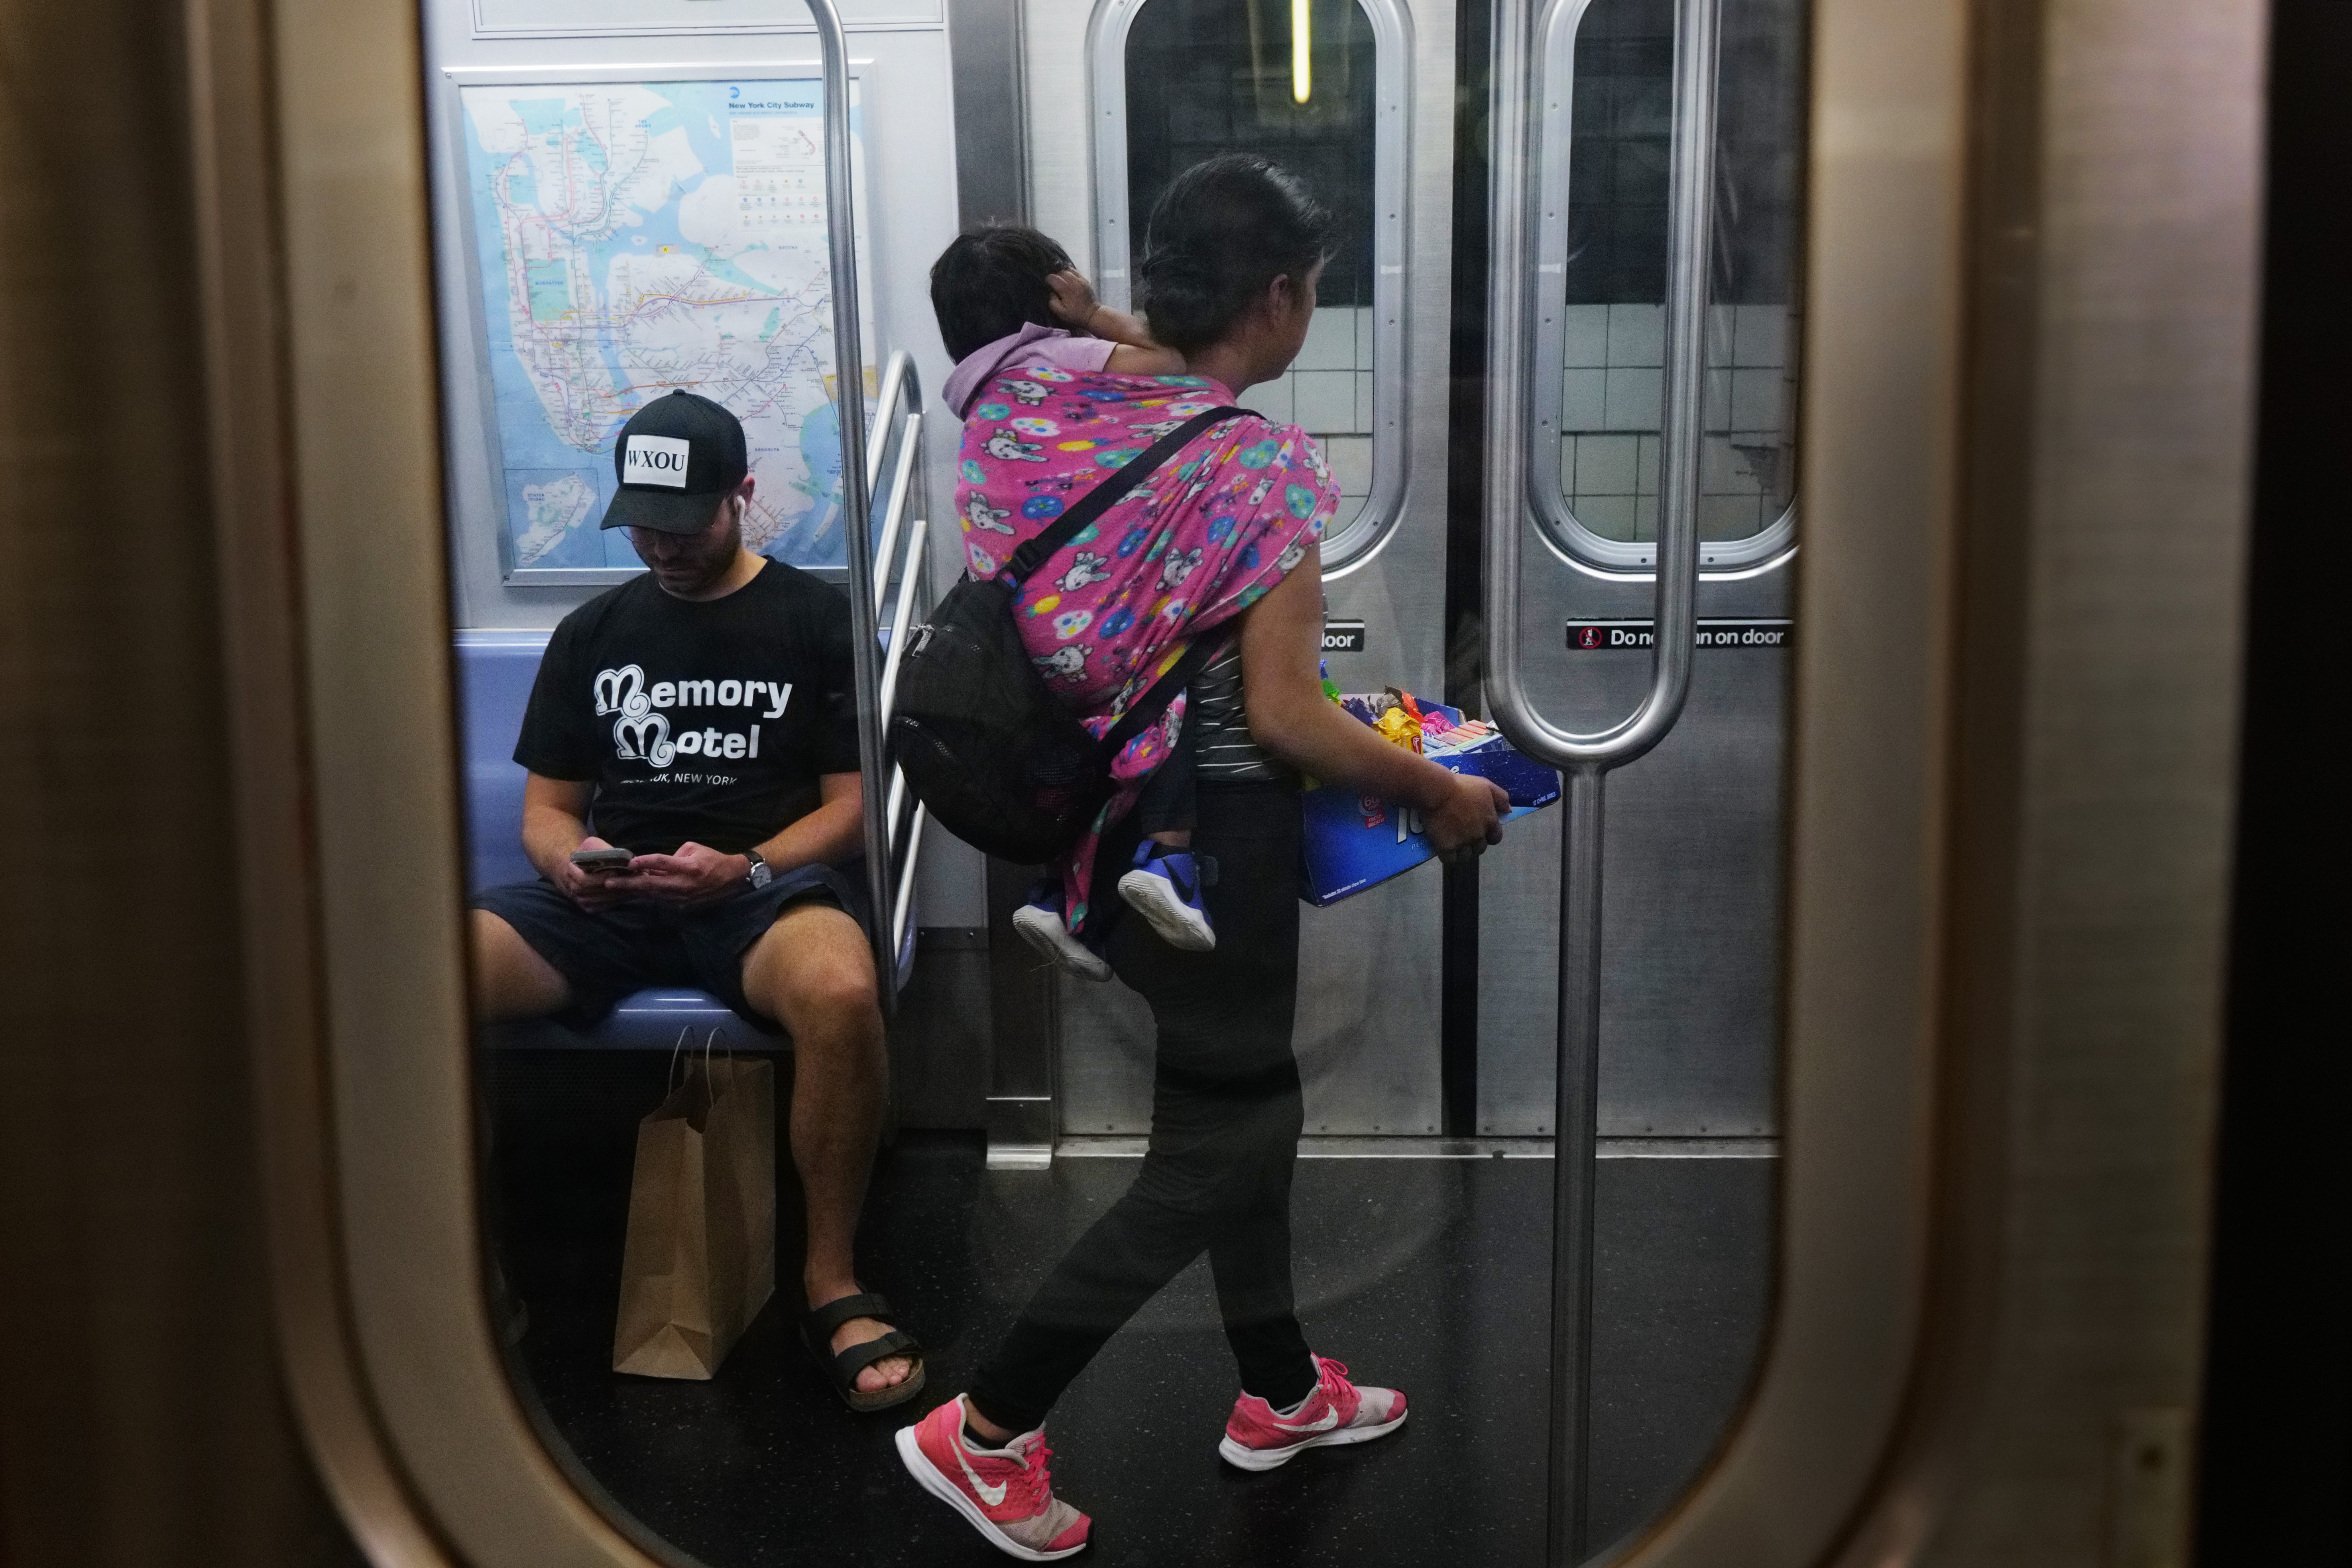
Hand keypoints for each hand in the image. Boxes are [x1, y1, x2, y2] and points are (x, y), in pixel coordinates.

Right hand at [555, 835, 638, 909]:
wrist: (579, 869)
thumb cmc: (588, 854)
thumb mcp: (591, 845)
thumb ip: (602, 850)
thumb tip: (623, 858)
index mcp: (569, 871)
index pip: (584, 880)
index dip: (600, 878)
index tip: (615, 872)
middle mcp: (573, 889)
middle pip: (594, 893)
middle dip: (613, 887)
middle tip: (629, 880)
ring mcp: (581, 900)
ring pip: (600, 901)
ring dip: (617, 894)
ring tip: (632, 885)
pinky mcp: (589, 908)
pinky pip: (604, 906)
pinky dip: (617, 900)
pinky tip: (628, 892)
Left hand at [624, 841, 750, 905]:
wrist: (731, 879)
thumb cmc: (712, 859)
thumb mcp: (694, 848)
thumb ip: (672, 856)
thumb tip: (653, 864)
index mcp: (690, 867)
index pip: (663, 863)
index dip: (645, 862)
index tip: (629, 862)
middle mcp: (685, 884)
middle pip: (652, 884)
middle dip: (628, 883)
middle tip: (608, 882)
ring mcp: (682, 897)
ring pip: (652, 894)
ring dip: (633, 890)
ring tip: (615, 886)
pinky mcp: (681, 905)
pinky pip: (659, 898)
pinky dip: (646, 894)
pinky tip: (633, 890)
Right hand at [1047, 269, 1101, 330]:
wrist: (1092, 314)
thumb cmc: (1075, 315)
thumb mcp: (1060, 313)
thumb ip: (1053, 302)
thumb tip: (1051, 292)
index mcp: (1066, 290)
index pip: (1054, 278)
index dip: (1048, 280)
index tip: (1047, 284)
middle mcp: (1073, 282)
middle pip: (1061, 272)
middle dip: (1055, 275)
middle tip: (1054, 282)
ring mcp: (1080, 279)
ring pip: (1068, 270)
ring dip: (1063, 273)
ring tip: (1061, 279)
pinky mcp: (1085, 280)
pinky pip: (1076, 271)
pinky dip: (1070, 272)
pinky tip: (1068, 277)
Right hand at [1421, 772, 1507, 863]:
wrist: (1438, 791)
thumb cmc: (1461, 785)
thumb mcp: (1486, 785)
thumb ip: (1501, 798)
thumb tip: (1508, 811)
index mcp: (1490, 821)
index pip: (1496, 838)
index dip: (1489, 836)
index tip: (1481, 831)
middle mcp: (1478, 835)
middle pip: (1480, 849)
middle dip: (1474, 844)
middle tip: (1463, 835)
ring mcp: (1463, 843)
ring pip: (1465, 856)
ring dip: (1461, 851)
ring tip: (1453, 842)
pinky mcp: (1447, 847)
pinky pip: (1450, 859)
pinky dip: (1447, 856)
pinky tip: (1443, 848)